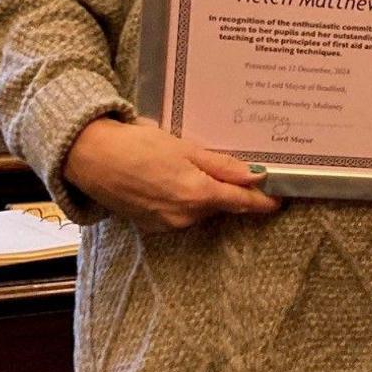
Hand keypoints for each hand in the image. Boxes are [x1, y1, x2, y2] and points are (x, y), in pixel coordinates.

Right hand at [62, 116, 281, 231]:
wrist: (91, 158)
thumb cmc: (138, 145)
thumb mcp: (185, 148)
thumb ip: (222, 165)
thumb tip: (256, 176)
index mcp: (198, 195)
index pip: (241, 202)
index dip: (263, 201)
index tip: (280, 199)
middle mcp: (185, 216)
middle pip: (220, 204)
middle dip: (229, 190)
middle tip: (234, 168)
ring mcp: (167, 224)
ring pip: (199, 208)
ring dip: (203, 192)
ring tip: (188, 166)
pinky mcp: (151, 225)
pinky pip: (179, 212)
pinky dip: (182, 198)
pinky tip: (169, 178)